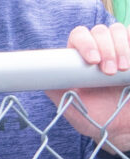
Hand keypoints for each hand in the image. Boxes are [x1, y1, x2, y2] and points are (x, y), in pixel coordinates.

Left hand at [52, 23, 129, 147]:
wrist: (122, 127)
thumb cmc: (95, 117)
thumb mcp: (72, 106)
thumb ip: (56, 90)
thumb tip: (38, 77)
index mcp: (79, 58)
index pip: (79, 36)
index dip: (86, 43)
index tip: (92, 61)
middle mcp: (99, 49)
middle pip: (99, 31)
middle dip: (105, 49)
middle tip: (109, 71)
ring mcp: (118, 50)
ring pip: (116, 31)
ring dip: (120, 48)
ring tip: (122, 70)